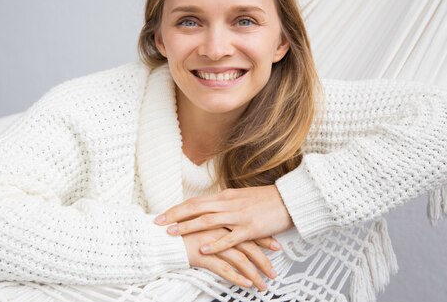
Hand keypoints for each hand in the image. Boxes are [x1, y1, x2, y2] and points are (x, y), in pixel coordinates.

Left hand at [154, 185, 293, 254]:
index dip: (177, 208)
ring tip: (172, 233)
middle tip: (157, 223)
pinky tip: (204, 249)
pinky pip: (230, 237)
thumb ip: (223, 204)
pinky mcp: (251, 228)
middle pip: (196, 208)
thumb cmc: (265, 200)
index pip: (195, 201)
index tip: (161, 215)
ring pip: (208, 220)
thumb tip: (207, 209)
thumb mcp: (240, 198)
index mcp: (225, 196)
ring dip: (188, 227)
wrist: (289, 200)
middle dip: (175, 215)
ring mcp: (239, 216)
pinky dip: (215, 243)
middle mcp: (228, 204)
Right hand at [182, 226, 277, 291]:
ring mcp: (211, 241)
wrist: (159, 236)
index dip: (263, 238)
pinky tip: (247, 285)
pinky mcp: (203, 255)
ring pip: (240, 258)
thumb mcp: (201, 221)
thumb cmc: (179, 230)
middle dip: (264, 260)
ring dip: (255, 273)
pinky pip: (225, 268)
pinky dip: (238, 277)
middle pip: (248, 244)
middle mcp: (218, 228)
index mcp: (220, 217)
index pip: (247, 227)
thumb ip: (217, 223)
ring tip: (263, 285)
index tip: (276, 246)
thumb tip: (230, 229)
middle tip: (274, 272)